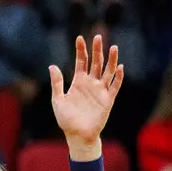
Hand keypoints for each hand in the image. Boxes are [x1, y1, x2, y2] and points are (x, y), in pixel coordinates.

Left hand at [49, 34, 122, 160]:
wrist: (77, 134)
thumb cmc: (66, 119)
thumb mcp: (58, 100)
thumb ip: (57, 83)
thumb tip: (52, 66)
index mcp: (78, 82)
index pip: (81, 62)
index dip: (81, 50)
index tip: (80, 38)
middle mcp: (91, 83)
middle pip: (96, 62)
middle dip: (97, 50)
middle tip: (98, 36)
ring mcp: (101, 90)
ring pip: (108, 71)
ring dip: (111, 60)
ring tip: (113, 47)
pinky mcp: (108, 99)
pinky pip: (115, 86)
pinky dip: (118, 77)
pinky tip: (119, 67)